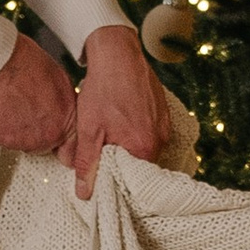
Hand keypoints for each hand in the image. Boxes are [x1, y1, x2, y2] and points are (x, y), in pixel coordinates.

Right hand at [0, 32, 76, 158]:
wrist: (6, 64)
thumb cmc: (32, 67)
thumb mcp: (63, 86)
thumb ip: (66, 109)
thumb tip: (64, 115)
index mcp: (67, 124)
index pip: (70, 151)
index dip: (62, 146)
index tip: (58, 145)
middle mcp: (48, 137)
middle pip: (43, 147)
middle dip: (37, 134)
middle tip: (28, 113)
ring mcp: (25, 140)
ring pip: (21, 143)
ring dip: (18, 131)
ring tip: (15, 107)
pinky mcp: (3, 139)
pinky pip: (2, 138)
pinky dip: (0, 127)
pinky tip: (3, 109)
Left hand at [70, 23, 169, 203]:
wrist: (117, 54)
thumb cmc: (104, 90)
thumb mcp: (90, 130)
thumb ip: (88, 164)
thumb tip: (84, 194)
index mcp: (144, 148)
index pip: (133, 182)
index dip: (115, 183)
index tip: (101, 179)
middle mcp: (160, 139)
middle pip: (141, 167)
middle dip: (122, 166)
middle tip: (101, 157)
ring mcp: (164, 125)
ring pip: (145, 149)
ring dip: (128, 149)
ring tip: (110, 137)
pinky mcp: (163, 113)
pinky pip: (150, 134)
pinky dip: (136, 134)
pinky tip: (120, 123)